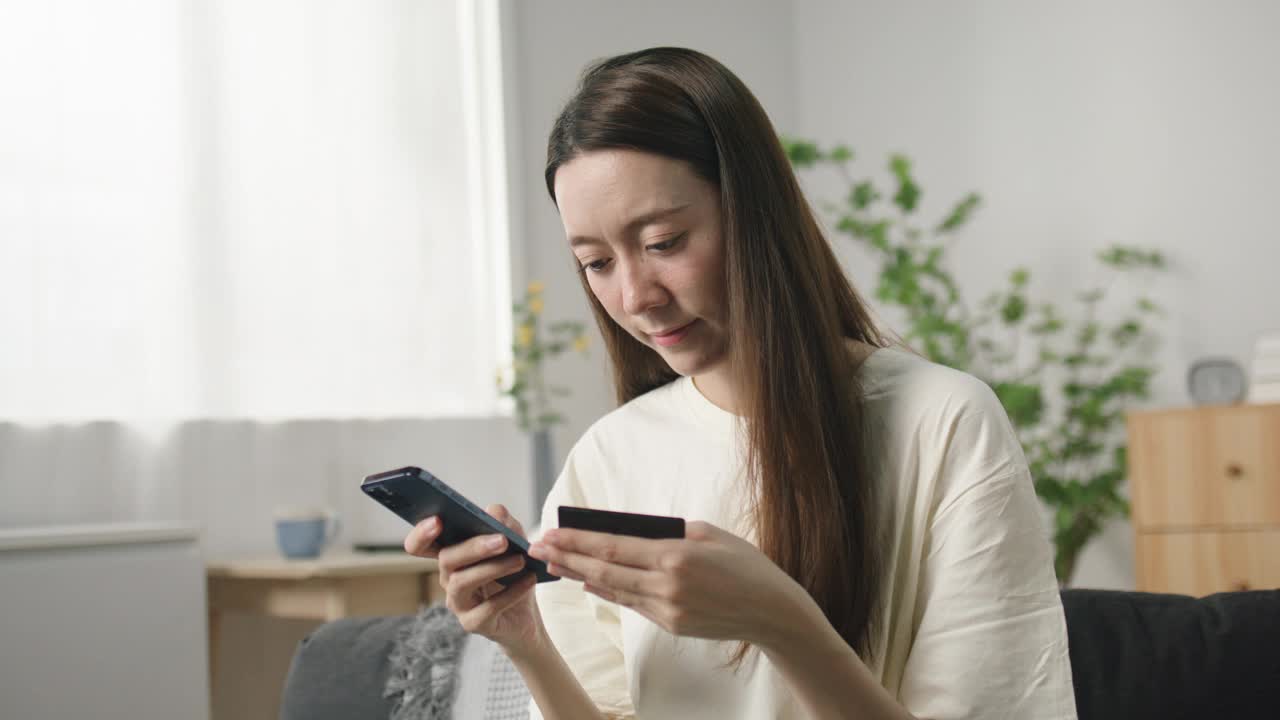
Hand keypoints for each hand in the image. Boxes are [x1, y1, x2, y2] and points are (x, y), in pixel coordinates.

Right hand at [403, 504, 542, 653]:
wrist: (526, 616)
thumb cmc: (514, 576)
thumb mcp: (515, 544)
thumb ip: (505, 525)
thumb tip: (493, 511)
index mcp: (452, 556)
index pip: (420, 545)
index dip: (421, 533)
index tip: (437, 521)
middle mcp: (449, 578)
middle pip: (446, 559)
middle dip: (473, 547)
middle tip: (502, 540)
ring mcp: (458, 603)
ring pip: (462, 583)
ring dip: (492, 568)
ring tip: (520, 560)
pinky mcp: (473, 623)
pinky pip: (487, 608)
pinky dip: (511, 592)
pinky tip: (529, 580)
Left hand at [528, 521, 809, 646]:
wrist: (771, 611)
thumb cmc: (745, 564)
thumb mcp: (709, 533)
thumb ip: (670, 532)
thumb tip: (633, 531)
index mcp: (674, 555)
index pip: (613, 546)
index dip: (578, 539)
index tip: (552, 532)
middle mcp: (666, 584)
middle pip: (604, 569)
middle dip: (568, 557)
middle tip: (538, 548)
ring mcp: (667, 608)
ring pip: (614, 589)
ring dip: (581, 575)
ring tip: (555, 563)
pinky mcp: (671, 624)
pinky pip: (632, 604)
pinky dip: (609, 591)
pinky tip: (589, 582)